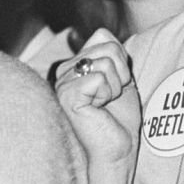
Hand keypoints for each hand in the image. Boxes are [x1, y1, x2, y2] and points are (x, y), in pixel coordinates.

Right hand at [53, 29, 141, 178]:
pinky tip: (98, 110)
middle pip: (107, 47)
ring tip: (104, 105)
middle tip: (111, 99)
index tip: (115, 86)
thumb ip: (113, 54)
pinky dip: (108, 93)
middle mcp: (64, 72)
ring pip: (106, 62)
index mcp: (75, 66)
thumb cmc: (120, 120)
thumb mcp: (120, 78)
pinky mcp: (67, 95)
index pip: (104, 37)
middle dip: (120, 74)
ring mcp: (63, 82)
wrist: (118, 151)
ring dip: (115, 87)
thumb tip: (103, 32)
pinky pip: (100, 77)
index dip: (120, 61)